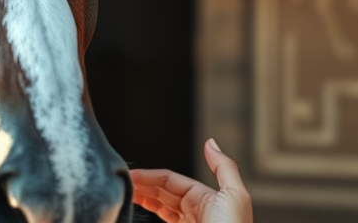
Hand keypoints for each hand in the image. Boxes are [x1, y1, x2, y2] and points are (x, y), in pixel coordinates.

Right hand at [131, 138, 252, 222]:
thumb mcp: (235, 195)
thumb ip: (223, 167)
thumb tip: (210, 142)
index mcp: (205, 198)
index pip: (171, 181)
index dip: (150, 176)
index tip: (131, 175)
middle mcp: (194, 212)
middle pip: (161, 193)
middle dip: (142, 186)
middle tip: (122, 184)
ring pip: (158, 208)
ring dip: (141, 199)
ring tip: (125, 195)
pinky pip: (160, 220)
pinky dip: (148, 213)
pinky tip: (137, 209)